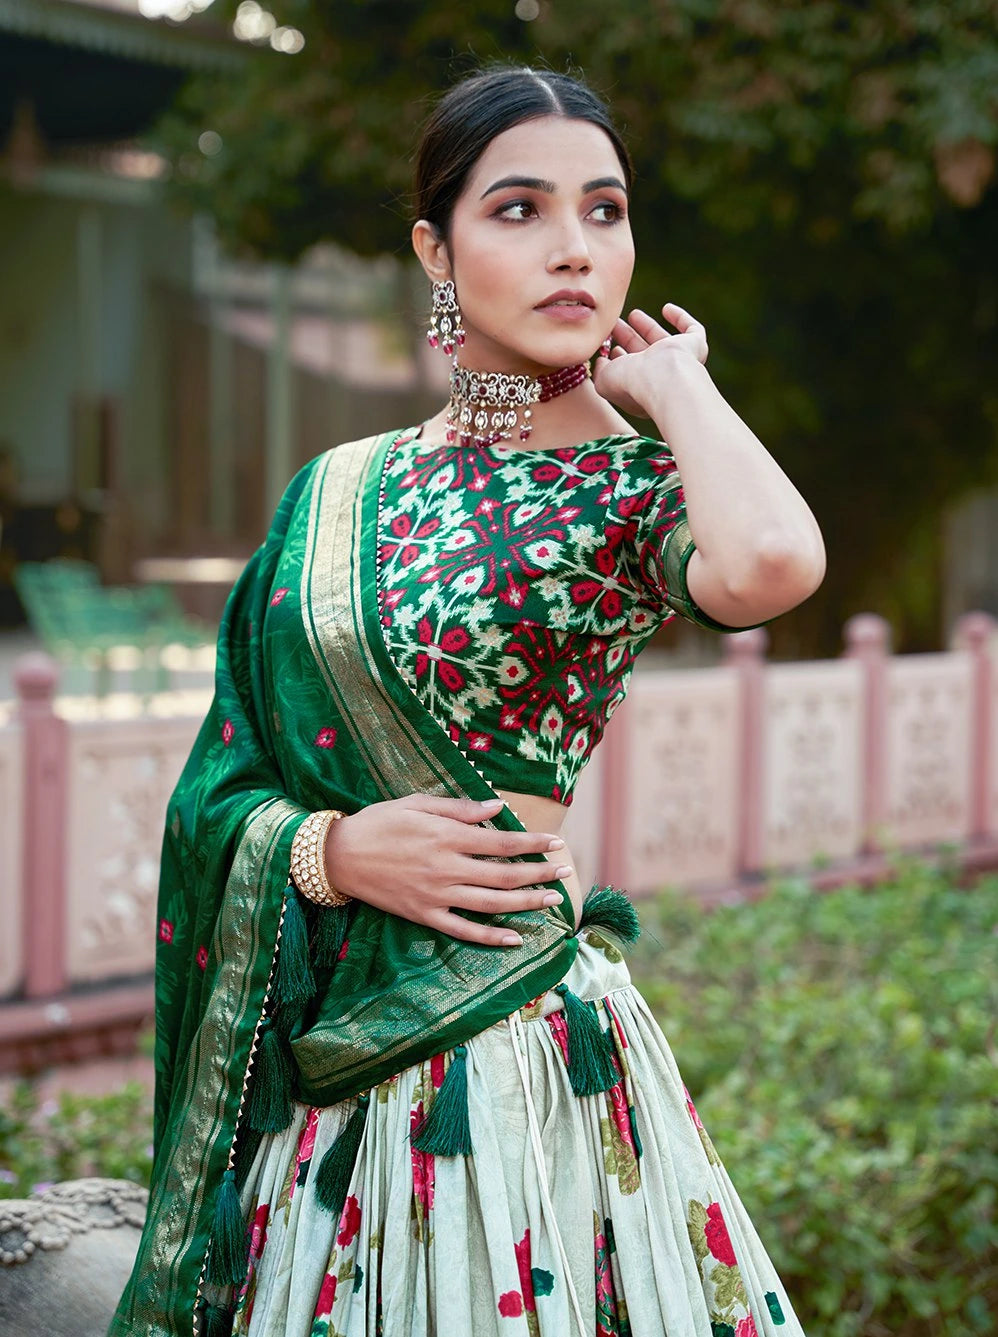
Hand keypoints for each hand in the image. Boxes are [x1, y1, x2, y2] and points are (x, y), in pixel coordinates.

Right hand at [324, 794, 571, 947]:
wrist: (339, 856)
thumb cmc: (379, 822)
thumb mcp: (417, 803)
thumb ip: (460, 808)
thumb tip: (498, 807)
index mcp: (447, 837)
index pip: (502, 842)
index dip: (533, 844)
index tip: (556, 844)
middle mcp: (446, 868)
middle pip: (504, 876)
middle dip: (539, 874)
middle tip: (564, 870)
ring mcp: (436, 895)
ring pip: (491, 904)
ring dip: (526, 904)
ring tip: (552, 900)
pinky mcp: (424, 915)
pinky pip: (463, 930)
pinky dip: (491, 937)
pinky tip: (515, 938)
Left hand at [593, 303, 708, 416]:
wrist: (662, 379)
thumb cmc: (631, 383)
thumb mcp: (604, 380)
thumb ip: (600, 370)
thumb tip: (601, 360)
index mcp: (643, 389)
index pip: (630, 372)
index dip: (619, 359)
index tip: (606, 346)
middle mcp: (662, 377)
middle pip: (644, 353)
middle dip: (628, 338)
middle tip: (615, 324)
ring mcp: (680, 362)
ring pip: (663, 341)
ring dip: (647, 327)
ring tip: (633, 314)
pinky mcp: (695, 346)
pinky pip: (692, 330)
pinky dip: (681, 318)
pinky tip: (667, 308)